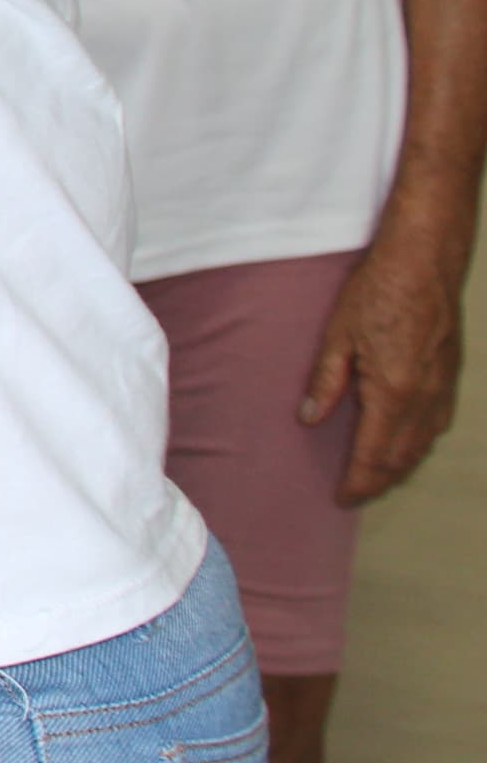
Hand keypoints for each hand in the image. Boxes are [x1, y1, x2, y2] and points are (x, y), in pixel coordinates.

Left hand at [305, 221, 470, 503]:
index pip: (374, 454)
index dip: (359, 482)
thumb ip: (326, 383)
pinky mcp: (452, 378)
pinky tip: (405, 444)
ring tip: (376, 477)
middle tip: (356, 495)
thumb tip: (310, 420)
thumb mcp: (338, 336)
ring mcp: (443, 389)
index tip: (342, 499)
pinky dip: (419, 445)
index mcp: (393, 392)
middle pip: (402, 458)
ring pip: (423, 445)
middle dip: (379, 482)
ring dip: (400, 467)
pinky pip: (436, 425)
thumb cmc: (377, 292)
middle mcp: (424, 399)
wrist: (425, 263)